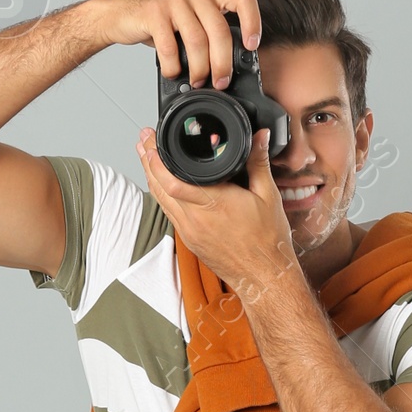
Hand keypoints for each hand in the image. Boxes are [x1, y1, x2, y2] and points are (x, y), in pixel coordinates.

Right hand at [96, 0, 260, 87]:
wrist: (119, 13)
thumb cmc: (157, 21)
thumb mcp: (188, 21)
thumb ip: (208, 33)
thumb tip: (228, 68)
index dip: (252, 22)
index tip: (251, 46)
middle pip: (219, 30)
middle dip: (222, 63)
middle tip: (220, 82)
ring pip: (197, 40)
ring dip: (199, 69)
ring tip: (196, 81)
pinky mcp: (153, 12)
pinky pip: (170, 46)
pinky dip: (174, 67)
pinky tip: (173, 73)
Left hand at [136, 126, 296, 301]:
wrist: (263, 275)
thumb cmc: (267, 241)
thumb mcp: (268, 196)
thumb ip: (259, 162)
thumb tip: (260, 136)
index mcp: (214, 203)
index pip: (173, 179)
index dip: (157, 159)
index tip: (153, 140)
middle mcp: (196, 219)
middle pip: (160, 187)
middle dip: (148, 161)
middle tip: (143, 142)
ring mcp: (190, 231)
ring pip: (161, 200)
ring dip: (151, 177)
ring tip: (145, 157)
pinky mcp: (190, 240)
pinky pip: (169, 213)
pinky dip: (162, 196)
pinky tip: (161, 185)